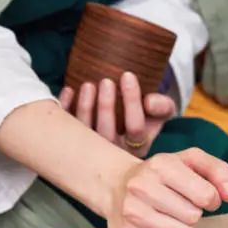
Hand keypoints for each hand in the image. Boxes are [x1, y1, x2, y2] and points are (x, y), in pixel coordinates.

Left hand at [59, 72, 175, 157]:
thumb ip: (163, 106)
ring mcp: (91, 150)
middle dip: (106, 107)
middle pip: (107, 134)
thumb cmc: (144, 117)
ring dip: (85, 107)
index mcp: (137, 148)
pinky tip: (69, 90)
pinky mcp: (73, 141)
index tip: (128, 75)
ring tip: (88, 85)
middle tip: (106, 82)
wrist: (128, 124)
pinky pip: (65, 128)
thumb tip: (150, 102)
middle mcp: (113, 152)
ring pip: (85, 132)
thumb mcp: (160, 113)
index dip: (132, 102)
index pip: (135, 129)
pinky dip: (65, 108)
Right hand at [105, 147, 227, 227]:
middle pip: (193, 217)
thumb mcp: (190, 160)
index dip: (211, 198)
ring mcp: (131, 212)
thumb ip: (218, 171)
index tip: (201, 196)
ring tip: (170, 216)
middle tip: (179, 204)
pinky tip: (159, 227)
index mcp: (161, 165)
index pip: (206, 195)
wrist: (116, 184)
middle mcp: (142, 186)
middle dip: (193, 213)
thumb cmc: (161, 174)